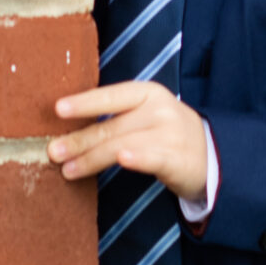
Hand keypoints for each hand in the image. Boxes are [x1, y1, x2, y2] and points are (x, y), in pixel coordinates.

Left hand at [49, 81, 209, 200]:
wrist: (212, 154)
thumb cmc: (166, 132)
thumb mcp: (145, 114)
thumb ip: (114, 117)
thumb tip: (68, 130)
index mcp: (147, 93)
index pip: (110, 96)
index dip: (84, 102)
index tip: (58, 109)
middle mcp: (159, 109)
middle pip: (111, 126)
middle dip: (79, 140)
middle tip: (53, 152)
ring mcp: (169, 134)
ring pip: (122, 145)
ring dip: (92, 158)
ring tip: (68, 170)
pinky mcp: (177, 159)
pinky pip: (152, 158)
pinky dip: (136, 157)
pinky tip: (122, 159)